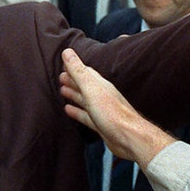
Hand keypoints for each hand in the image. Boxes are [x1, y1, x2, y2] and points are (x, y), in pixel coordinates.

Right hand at [58, 48, 175, 166]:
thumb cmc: (113, 113)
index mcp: (100, 85)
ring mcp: (101, 111)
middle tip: (60, 77)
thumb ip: (79, 72)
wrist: (129, 138)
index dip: (74, 67)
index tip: (63, 62)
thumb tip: (67, 52)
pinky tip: (69, 110)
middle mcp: (102, 96)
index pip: (85, 72)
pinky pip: (85, 115)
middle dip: (73, 80)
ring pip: (85, 100)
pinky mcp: (100, 125)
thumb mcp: (92, 89)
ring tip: (62, 90)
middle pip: (85, 85)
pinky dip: (77, 112)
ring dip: (74, 94)